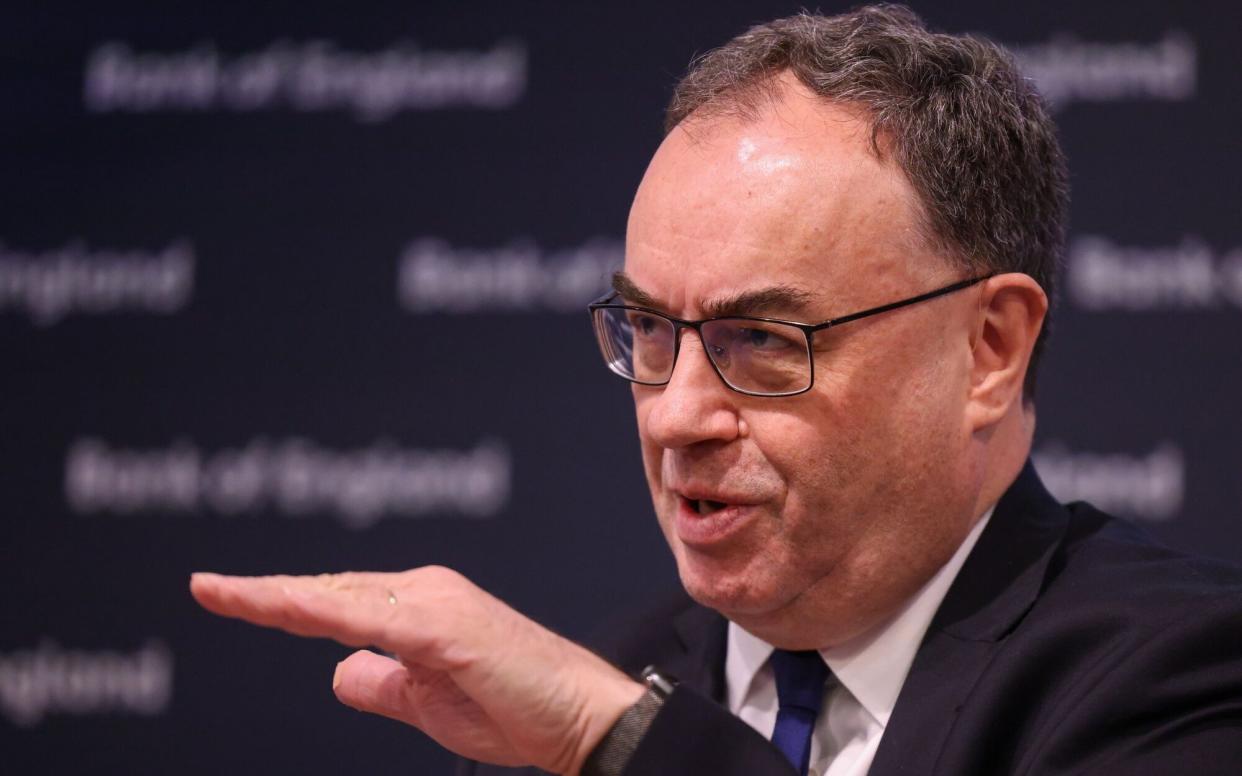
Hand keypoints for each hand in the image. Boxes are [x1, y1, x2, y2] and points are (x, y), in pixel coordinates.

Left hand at [189, 566, 644, 774]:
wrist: (580, 717)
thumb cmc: (513, 708)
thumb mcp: (425, 702)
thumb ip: (381, 682)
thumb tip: (336, 671)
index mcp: (419, 606)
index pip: (336, 601)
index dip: (283, 600)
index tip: (228, 596)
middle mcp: (424, 592)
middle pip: (329, 590)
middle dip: (265, 592)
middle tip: (204, 588)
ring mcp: (436, 605)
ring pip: (342, 596)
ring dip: (280, 596)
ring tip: (223, 594)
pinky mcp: (447, 629)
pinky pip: (374, 619)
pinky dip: (325, 611)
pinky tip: (285, 609)